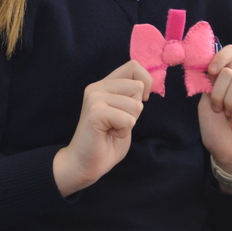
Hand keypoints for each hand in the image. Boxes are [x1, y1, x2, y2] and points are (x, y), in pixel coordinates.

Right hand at [53, 60, 151, 196]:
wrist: (84, 164)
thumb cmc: (107, 141)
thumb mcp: (125, 112)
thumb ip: (132, 96)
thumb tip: (147, 83)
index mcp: (104, 84)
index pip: (133, 66)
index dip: (145, 82)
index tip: (141, 101)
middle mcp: (97, 87)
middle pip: (138, 87)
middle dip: (135, 110)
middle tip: (117, 122)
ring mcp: (94, 98)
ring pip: (135, 105)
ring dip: (129, 123)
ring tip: (112, 129)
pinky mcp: (95, 113)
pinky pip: (127, 120)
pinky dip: (123, 132)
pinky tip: (109, 135)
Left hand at [198, 46, 231, 182]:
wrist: (229, 157)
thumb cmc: (217, 133)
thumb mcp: (205, 107)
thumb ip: (209, 87)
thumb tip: (212, 68)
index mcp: (225, 82)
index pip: (230, 54)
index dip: (221, 56)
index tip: (210, 70)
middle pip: (230, 71)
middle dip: (217, 92)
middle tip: (217, 109)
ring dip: (228, 102)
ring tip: (227, 116)